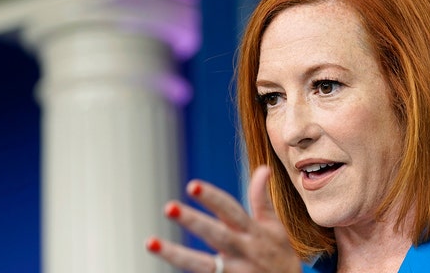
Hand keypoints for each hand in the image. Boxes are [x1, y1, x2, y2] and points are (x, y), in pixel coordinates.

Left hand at [145, 166, 302, 272]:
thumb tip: (263, 168)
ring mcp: (235, 272)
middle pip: (215, 234)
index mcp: (253, 232)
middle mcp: (243, 250)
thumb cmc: (279, 257)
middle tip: (169, 207)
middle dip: (193, 221)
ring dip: (176, 254)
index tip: (192, 185)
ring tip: (150, 243)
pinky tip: (164, 270)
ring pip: (203, 264)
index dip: (212, 198)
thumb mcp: (275, 228)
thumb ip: (263, 200)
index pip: (231, 210)